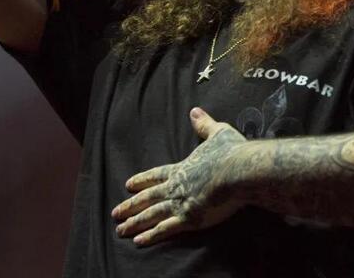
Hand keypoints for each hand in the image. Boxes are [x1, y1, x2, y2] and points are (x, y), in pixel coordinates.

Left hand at [111, 107, 247, 246]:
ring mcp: (180, 204)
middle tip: (115, 214)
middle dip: (130, 206)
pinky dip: (151, 236)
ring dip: (134, 223)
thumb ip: (204, 124)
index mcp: (182, 169)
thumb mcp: (217, 133)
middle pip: (147, 198)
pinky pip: (165, 229)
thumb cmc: (231, 152)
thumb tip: (194, 112)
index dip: (142, 180)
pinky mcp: (189, 219)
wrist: (239, 170)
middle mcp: (176, 187)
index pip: (156, 176)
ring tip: (120, 230)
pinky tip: (139, 241)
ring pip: (151, 215)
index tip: (128, 185)